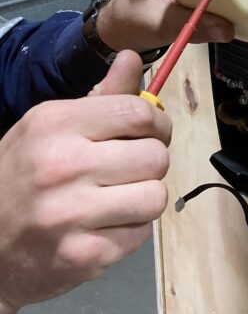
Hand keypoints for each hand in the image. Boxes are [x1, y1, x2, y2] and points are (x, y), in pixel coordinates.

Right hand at [0, 53, 170, 313]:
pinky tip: (103, 226)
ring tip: (117, 198)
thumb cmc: (22, 178)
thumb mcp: (50, 128)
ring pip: (156, 196)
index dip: (158, 123)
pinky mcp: (84, 254)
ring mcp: (71, 214)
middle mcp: (62, 166)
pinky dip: (130, 230)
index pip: (139, 113)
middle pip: (155, 156)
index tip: (151, 133)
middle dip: (149, 163)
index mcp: (54, 125)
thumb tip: (133, 59)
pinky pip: (141, 233)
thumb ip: (101, 96)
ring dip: (143, 198)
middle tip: (128, 169)